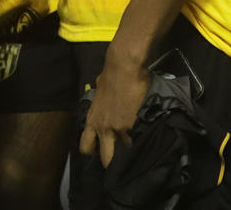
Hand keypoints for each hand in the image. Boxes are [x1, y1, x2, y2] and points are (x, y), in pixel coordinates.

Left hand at [78, 49, 151, 167]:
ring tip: (135, 144)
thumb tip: (103, 102)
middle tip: (117, 161)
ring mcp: (118, 128)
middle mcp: (103, 128)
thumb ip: (100, 104)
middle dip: (111, 162)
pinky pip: (137, 138)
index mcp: (92, 120)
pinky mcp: (133, 125)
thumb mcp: (99, 93)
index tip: (98, 155)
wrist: (124, 68)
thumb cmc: (110, 76)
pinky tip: (145, 134)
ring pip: (124, 149)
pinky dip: (141, 137)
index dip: (91, 154)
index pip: (85, 146)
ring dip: (129, 147)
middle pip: (105, 157)